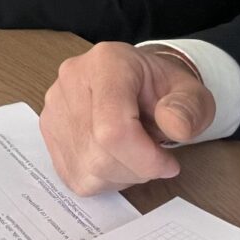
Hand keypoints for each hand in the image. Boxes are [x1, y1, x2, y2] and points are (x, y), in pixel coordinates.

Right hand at [39, 42, 215, 195]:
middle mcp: (71, 80)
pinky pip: (77, 176)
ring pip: (88, 169)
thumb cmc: (162, 88)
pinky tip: (116, 155)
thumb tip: (175, 126)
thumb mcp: (190, 92)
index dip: (144, 158)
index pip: (113, 128)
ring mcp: (54, 107)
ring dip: (122, 174)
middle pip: (100, 154)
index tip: (168, 163)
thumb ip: (190, 107)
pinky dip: (104, 177)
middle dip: (137, 167)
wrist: (138, 81)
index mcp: (106, 62)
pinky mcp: (48, 132)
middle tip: (155, 152)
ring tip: (135, 148)